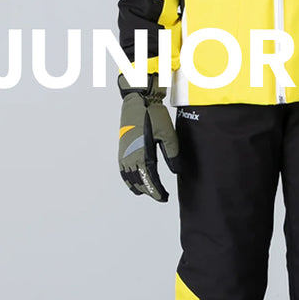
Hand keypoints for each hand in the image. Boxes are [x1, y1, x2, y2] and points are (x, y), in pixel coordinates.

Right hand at [117, 73, 179, 201]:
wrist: (138, 101)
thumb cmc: (153, 115)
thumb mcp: (168, 134)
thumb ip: (172, 153)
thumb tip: (176, 170)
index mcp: (143, 153)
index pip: (150, 179)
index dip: (157, 191)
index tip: (164, 197)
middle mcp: (130, 156)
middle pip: (139, 181)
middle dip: (150, 191)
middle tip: (160, 196)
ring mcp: (124, 153)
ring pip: (129, 178)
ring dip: (139, 186)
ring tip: (149, 191)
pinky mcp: (122, 149)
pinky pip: (123, 170)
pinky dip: (128, 179)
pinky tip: (134, 181)